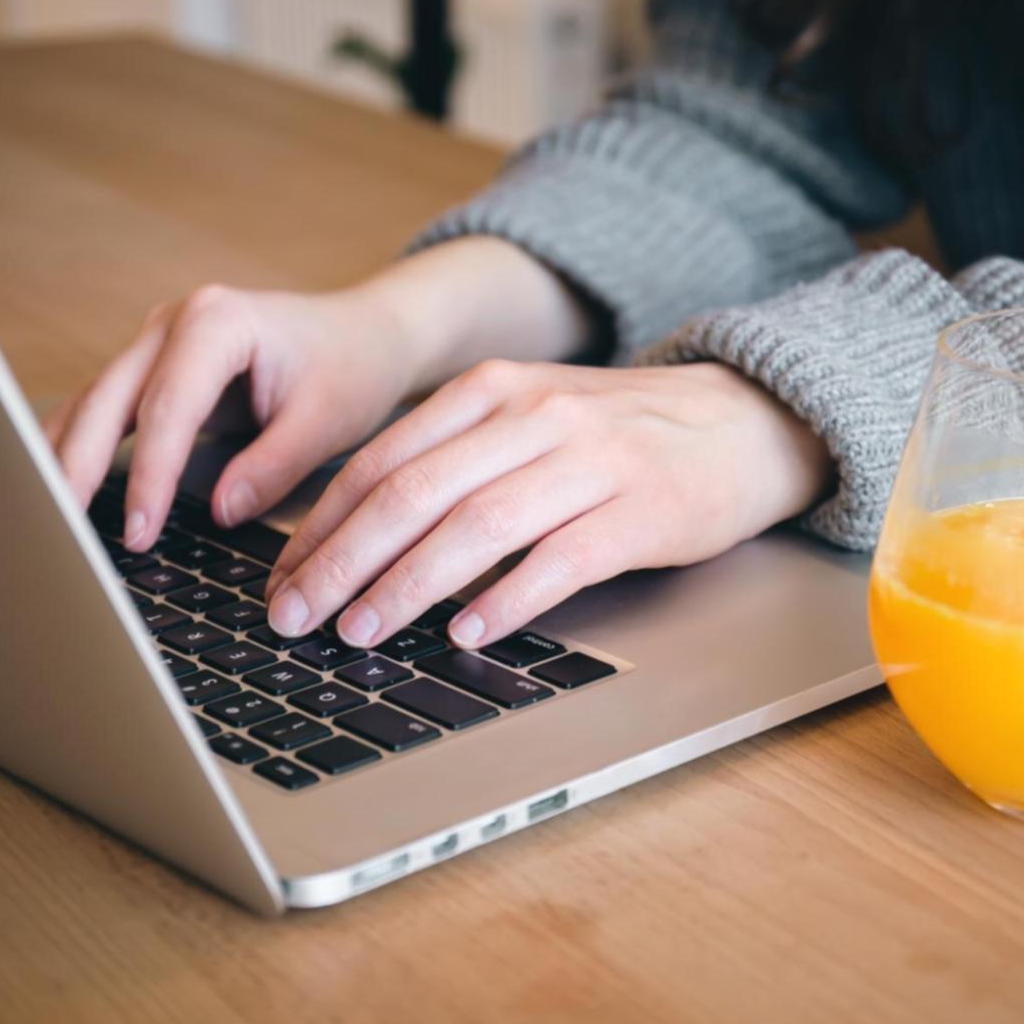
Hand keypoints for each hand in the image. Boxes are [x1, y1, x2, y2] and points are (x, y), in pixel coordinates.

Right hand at [43, 284, 417, 548]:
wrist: (363, 334)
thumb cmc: (350, 368)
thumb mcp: (327, 419)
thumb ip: (274, 464)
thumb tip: (220, 511)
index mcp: (219, 322)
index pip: (169, 406)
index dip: (149, 474)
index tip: (139, 532)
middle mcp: (174, 323)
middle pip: (109, 399)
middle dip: (81, 468)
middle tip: (62, 533)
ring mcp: (155, 342)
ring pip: (92, 403)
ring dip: (65, 459)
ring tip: (44, 521)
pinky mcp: (151, 369)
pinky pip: (101, 410)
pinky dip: (78, 449)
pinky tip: (54, 491)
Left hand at [262, 359, 831, 648]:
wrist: (742, 421)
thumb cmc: (621, 433)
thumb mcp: (530, 417)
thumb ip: (455, 457)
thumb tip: (355, 534)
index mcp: (493, 391)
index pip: (383, 461)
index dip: (322, 526)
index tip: (281, 580)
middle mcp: (534, 418)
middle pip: (414, 494)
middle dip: (341, 562)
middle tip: (295, 618)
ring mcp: (590, 463)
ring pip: (476, 528)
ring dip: (406, 587)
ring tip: (361, 633)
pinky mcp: (640, 512)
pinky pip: (560, 560)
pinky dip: (507, 599)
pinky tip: (467, 632)